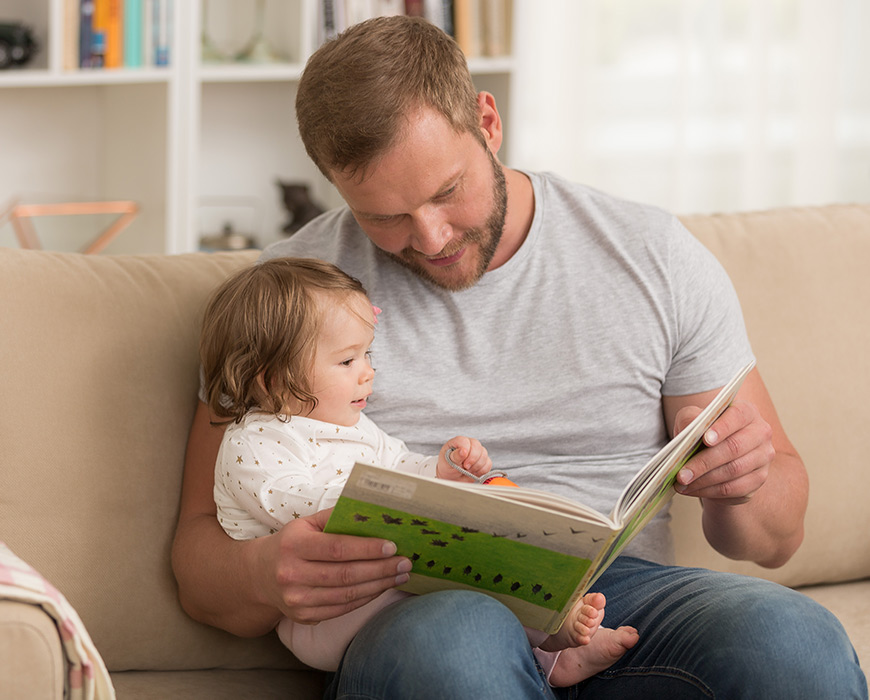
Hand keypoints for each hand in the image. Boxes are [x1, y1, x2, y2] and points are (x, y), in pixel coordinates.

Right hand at [258, 508, 412, 624]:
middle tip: (405, 563)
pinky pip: (342, 609)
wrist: (260, 576)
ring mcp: (297, 600)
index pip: (337, 548)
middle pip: (346, 575)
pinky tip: (381, 587)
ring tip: (400, 575)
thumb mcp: (306, 524)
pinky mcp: (304, 617)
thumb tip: (372, 514)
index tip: (392, 546)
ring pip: (347, 595)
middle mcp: (292, 575)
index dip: (367, 549)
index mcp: (293, 546)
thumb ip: (335, 517)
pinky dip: (366, 599)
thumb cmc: (292, 543)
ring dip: (379, 585)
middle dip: (381, 569)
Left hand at [436, 436, 491, 480]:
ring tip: (468, 470)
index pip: (465, 441)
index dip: (465, 451)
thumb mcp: (447, 462)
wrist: (452, 478)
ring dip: (476, 466)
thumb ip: (455, 456)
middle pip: (477, 447)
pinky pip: (488, 463)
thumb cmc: (447, 468)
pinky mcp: (483, 460)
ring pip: (484, 455)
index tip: (462, 462)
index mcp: (458, 442)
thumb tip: (463, 450)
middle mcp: (469, 445)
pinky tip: (474, 472)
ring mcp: (477, 452)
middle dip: (472, 460)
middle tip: (466, 467)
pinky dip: (482, 470)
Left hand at [673, 400, 774, 505]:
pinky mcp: (758, 479)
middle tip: (681, 473)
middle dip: (704, 462)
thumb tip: (689, 430)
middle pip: (734, 448)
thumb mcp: (692, 418)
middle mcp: (760, 433)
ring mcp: (763, 458)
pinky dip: (710, 491)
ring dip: (704, 480)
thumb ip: (689, 419)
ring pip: (734, 471)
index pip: (737, 416)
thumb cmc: (703, 431)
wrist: (715, 454)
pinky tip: (692, 490)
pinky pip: (735, 488)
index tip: (705, 439)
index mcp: (746, 412)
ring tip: (682, 483)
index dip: (722, 428)